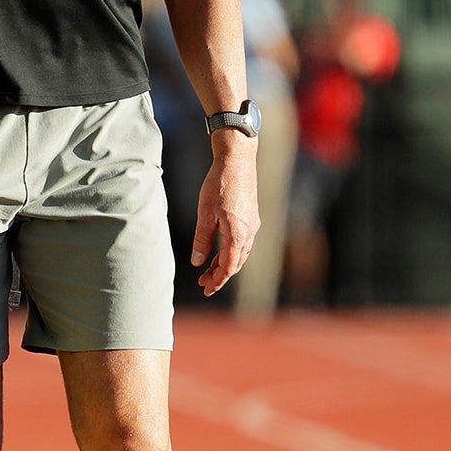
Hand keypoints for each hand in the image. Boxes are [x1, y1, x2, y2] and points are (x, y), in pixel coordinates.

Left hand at [191, 138, 260, 295]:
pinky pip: (243, 242)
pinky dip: (231, 251)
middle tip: (203, 282)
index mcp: (238, 234)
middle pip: (236, 262)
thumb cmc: (219, 184)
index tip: (206, 289)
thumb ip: (202, 240)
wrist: (237, 160)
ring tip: (208, 269)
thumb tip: (198, 262)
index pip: (229, 267)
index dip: (218, 281)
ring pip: (240, 253)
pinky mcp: (251, 216)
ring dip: (225, 263)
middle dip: (220, 275)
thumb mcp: (205, 214)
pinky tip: (219, 250)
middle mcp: (250, 231)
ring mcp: (252, 224)